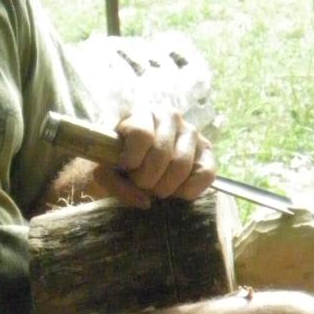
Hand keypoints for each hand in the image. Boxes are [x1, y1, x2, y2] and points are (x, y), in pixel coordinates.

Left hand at [92, 104, 215, 206]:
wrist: (137, 160)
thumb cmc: (119, 160)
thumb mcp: (106, 169)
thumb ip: (114, 183)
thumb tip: (144, 201)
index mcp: (141, 112)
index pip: (141, 135)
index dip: (132, 159)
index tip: (126, 169)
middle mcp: (169, 116)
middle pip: (161, 154)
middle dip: (147, 179)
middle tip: (141, 184)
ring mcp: (190, 131)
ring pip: (181, 165)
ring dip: (165, 187)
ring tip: (156, 188)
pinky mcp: (207, 150)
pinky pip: (205, 174)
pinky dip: (188, 190)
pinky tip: (176, 190)